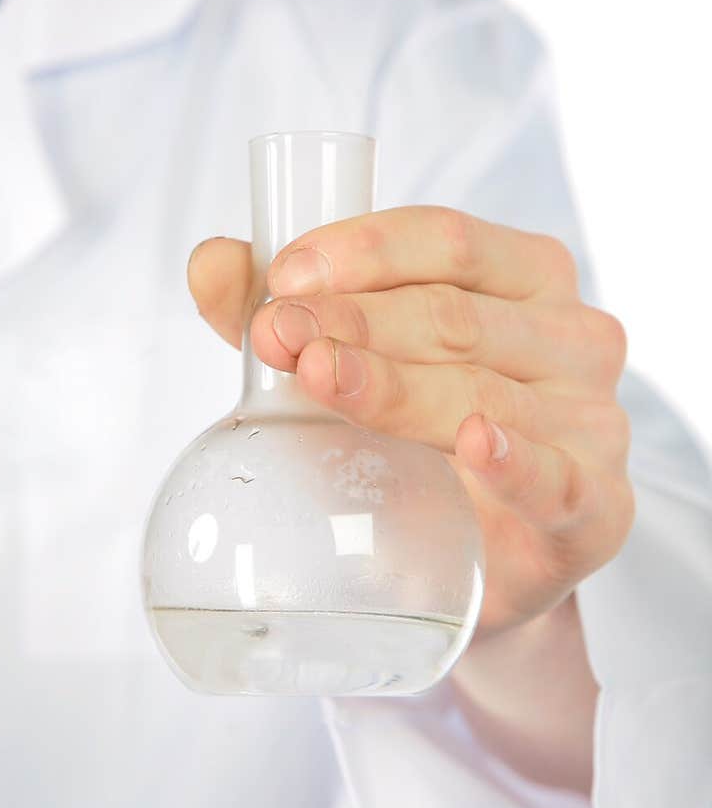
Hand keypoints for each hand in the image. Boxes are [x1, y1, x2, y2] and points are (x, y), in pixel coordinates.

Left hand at [188, 206, 634, 634]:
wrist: (477, 565)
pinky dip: (517, 462)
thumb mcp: (364, 363)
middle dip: (356, 321)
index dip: (366, 250)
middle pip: (455, 317)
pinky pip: (561, 481)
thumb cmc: (424, 440)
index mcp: (528, 279)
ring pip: (483, 391)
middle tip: (277, 336)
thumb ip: (294, 312)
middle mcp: (575, 337)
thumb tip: (208, 262)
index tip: (285, 278)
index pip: (451, 242)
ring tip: (318, 377)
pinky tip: (477, 445)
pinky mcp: (598, 509)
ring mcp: (595, 422)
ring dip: (394, 384)